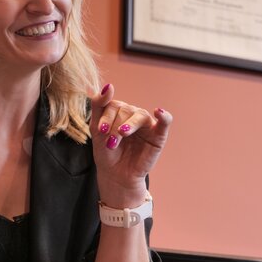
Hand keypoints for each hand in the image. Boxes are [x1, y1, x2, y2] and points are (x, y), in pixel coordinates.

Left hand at [90, 84, 171, 206]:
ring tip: (122, 134)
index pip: (112, 104)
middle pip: (125, 110)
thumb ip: (99, 105)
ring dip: (130, 125)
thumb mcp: (96, 129)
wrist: (116, 175)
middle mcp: (133, 114)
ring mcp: (146, 124)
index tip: (100, 131)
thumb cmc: (106, 153)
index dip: (106, 117)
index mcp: (118, 110)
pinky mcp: (158, 135)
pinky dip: (164, 116)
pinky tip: (159, 112)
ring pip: (140, 115)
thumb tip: (108, 85)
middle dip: (115, 126)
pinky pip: (165, 121)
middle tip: (110, 143)